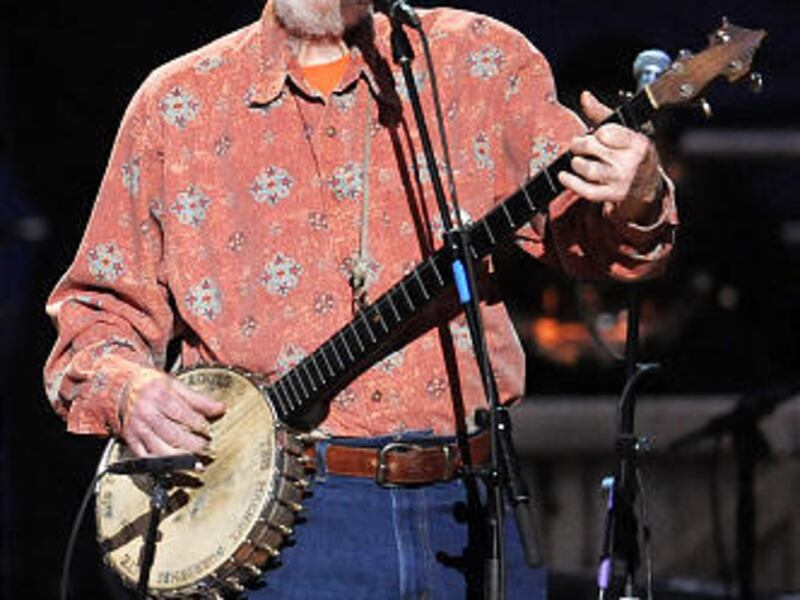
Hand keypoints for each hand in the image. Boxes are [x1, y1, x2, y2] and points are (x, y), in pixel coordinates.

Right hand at [119, 368, 225, 456]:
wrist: (120, 388)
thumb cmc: (151, 386)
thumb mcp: (175, 385)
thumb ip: (198, 399)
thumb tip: (221, 408)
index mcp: (160, 397)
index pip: (182, 414)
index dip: (198, 424)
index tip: (209, 431)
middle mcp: (147, 414)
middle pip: (172, 434)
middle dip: (192, 444)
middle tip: (206, 449)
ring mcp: (138, 429)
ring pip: (159, 449)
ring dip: (180, 460)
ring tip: (196, 464)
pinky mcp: (131, 440)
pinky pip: (145, 458)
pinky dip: (160, 466)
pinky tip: (175, 470)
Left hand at [557, 91, 662, 224]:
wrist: (647, 183)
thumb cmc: (630, 151)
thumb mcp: (623, 130)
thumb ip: (602, 113)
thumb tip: (584, 96)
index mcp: (637, 143)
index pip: (605, 132)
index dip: (597, 132)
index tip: (598, 135)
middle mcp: (630, 163)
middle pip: (592, 148)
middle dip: (580, 145)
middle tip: (578, 145)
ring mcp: (620, 181)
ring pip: (587, 169)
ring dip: (576, 163)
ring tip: (577, 160)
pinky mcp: (611, 196)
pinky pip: (586, 190)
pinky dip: (570, 183)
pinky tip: (564, 176)